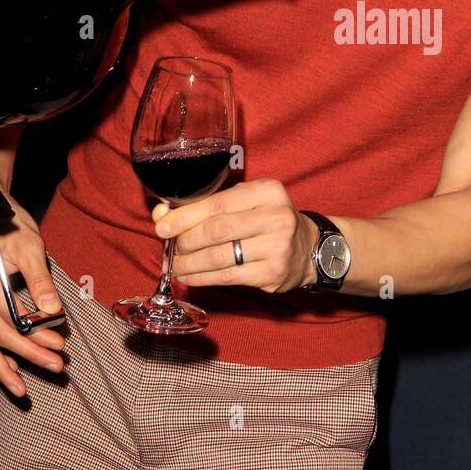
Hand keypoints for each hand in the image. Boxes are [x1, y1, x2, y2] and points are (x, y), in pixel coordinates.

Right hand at [0, 186, 66, 397]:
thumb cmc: (9, 223)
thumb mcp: (30, 246)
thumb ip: (40, 281)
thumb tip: (54, 312)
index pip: (13, 321)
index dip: (37, 338)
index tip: (60, 346)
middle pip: (0, 336)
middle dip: (29, 355)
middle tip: (56, 367)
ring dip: (4, 367)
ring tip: (22, 389)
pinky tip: (8, 367)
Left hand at [152, 177, 319, 293]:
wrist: (308, 248)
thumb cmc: (268, 221)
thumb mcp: (247, 201)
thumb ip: (208, 205)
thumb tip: (162, 215)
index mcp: (267, 191)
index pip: (217, 203)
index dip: (185, 216)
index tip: (162, 226)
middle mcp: (276, 216)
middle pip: (216, 230)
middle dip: (185, 241)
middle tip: (169, 248)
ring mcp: (277, 246)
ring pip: (219, 257)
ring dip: (189, 263)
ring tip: (174, 265)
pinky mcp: (272, 273)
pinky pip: (227, 277)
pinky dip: (202, 278)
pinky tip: (189, 276)